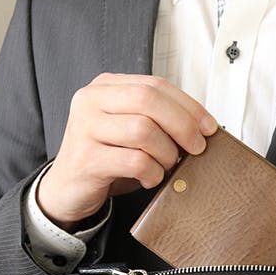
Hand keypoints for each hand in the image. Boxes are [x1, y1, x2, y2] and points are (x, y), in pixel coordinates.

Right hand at [37, 73, 217, 231]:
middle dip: (182, 125)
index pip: (155, 85)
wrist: (67, 189)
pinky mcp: (86, 159)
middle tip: (196, 147)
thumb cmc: (106, 158)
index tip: (208, 126)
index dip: (188, 105)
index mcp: (105, 86)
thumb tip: (202, 127)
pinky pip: (134, 161)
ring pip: (144, 130)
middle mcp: (91, 100)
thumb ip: (157, 119)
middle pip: (149, 100)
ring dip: (166, 153)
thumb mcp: (130, 130)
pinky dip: (152, 172)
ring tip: (166, 166)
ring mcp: (85, 128)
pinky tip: (150, 178)